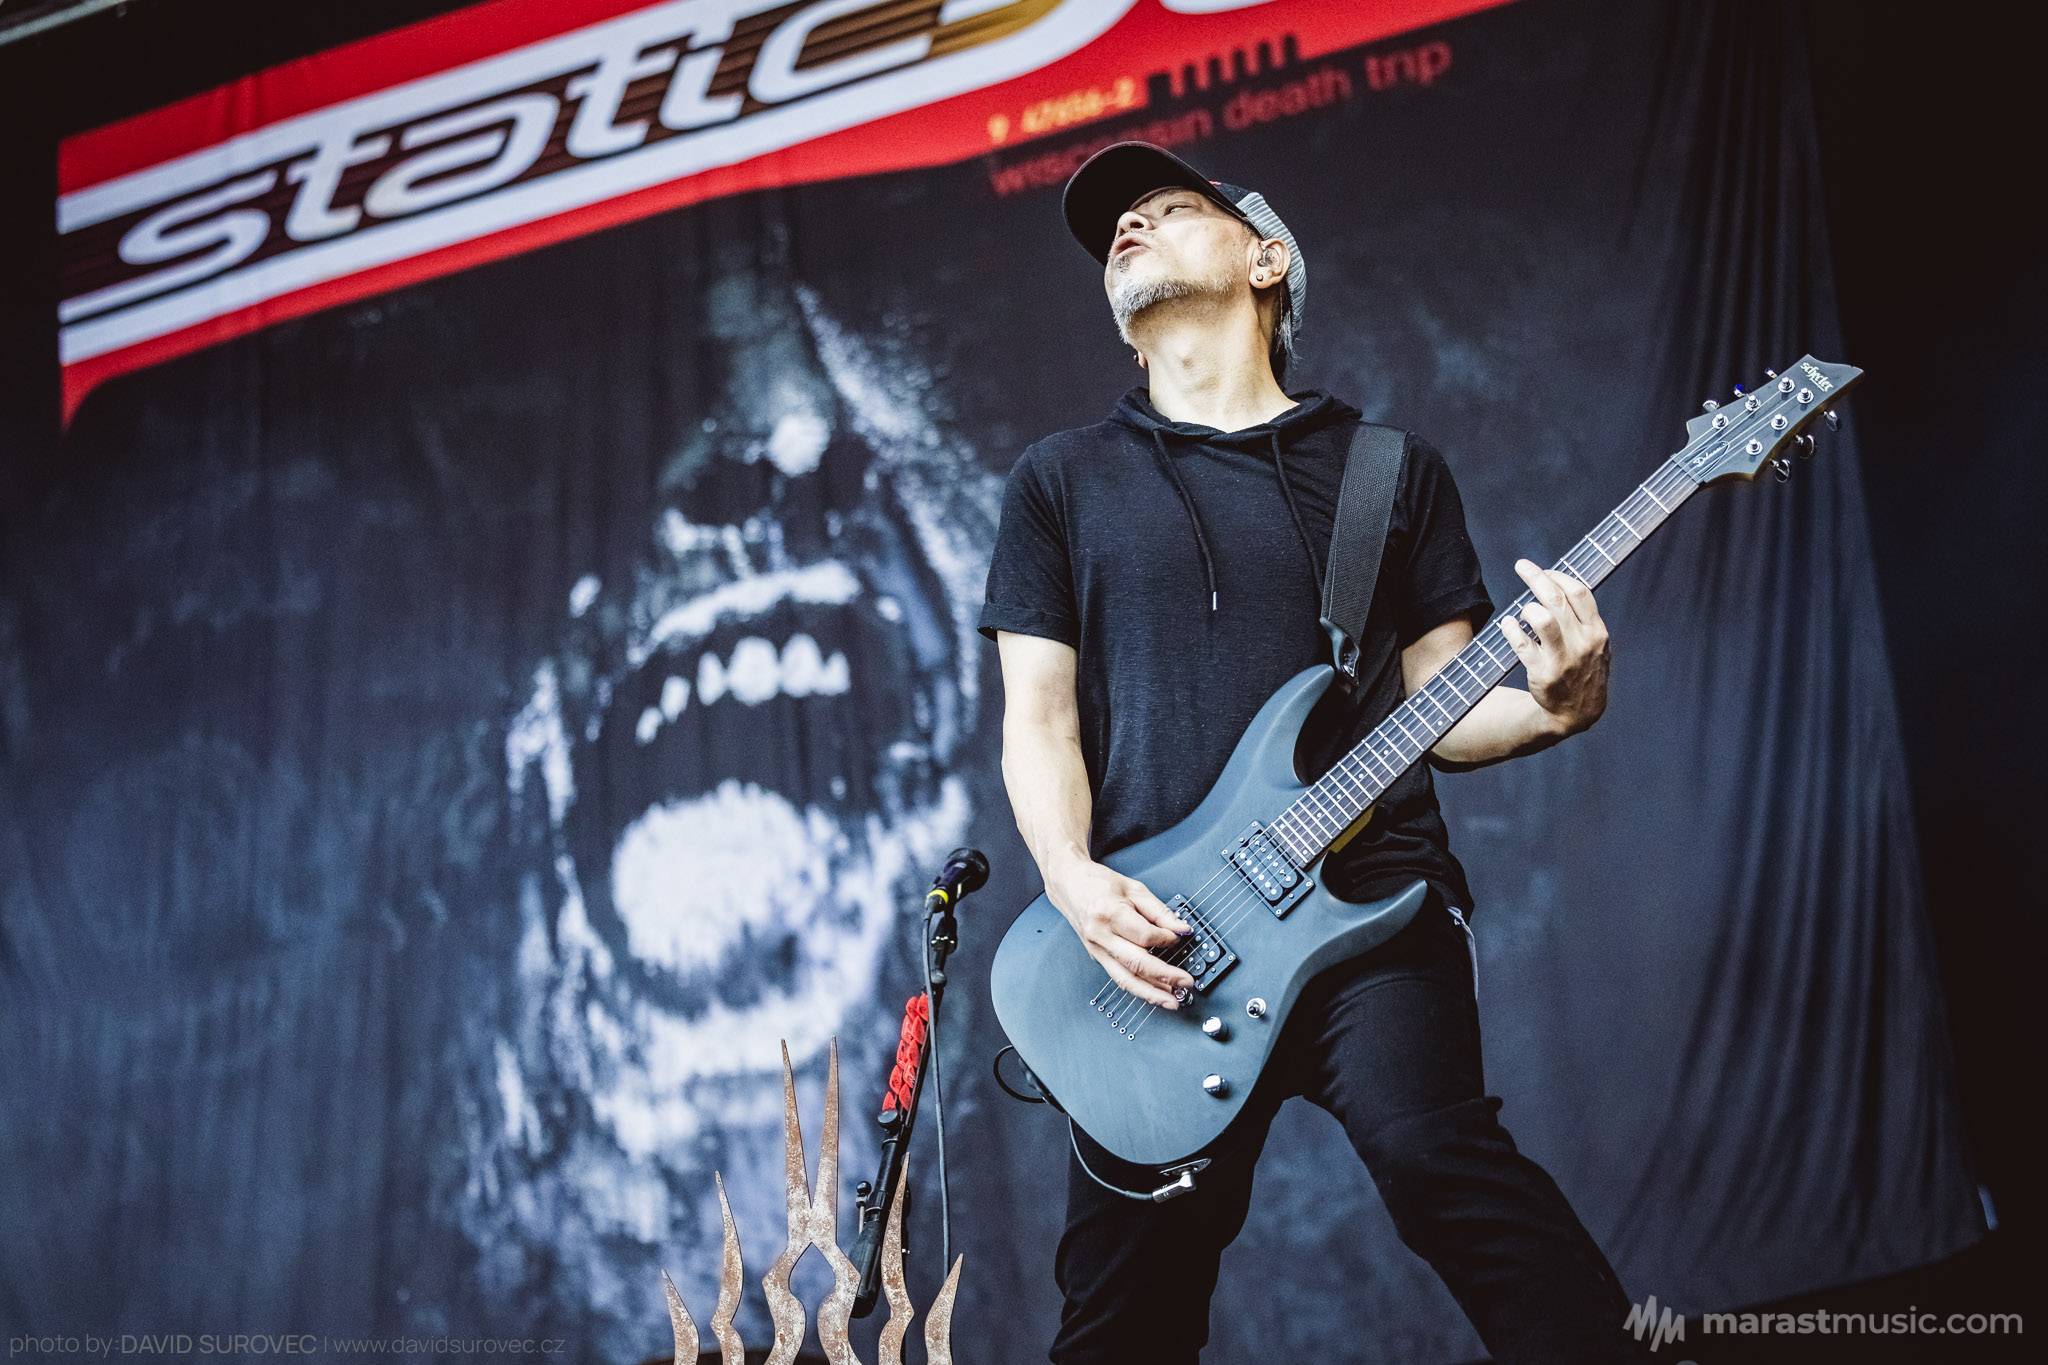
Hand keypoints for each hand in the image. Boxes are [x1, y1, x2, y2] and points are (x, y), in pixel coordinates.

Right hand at [1044, 856, 1194, 1008]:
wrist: (1069, 884)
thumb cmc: (1099, 883)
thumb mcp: (1134, 889)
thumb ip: (1160, 912)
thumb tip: (1182, 930)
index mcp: (1109, 913)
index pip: (1144, 936)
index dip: (1167, 939)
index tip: (1180, 936)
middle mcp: (1100, 935)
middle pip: (1136, 963)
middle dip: (1164, 977)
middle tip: (1186, 982)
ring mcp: (1096, 949)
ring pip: (1125, 979)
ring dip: (1151, 993)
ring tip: (1172, 1000)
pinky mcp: (1097, 957)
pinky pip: (1119, 977)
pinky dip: (1139, 988)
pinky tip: (1155, 992)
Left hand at [1505, 558, 1609, 735]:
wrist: (1578, 713)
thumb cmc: (1584, 671)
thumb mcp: (1596, 645)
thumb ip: (1584, 619)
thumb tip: (1562, 585)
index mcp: (1597, 632)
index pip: (1579, 593)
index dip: (1559, 576)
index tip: (1545, 571)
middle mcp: (1582, 644)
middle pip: (1556, 600)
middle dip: (1536, 578)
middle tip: (1521, 566)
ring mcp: (1562, 660)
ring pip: (1541, 619)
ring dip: (1527, 608)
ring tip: (1524, 610)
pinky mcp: (1542, 674)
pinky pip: (1521, 645)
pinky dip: (1511, 630)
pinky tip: (1508, 624)